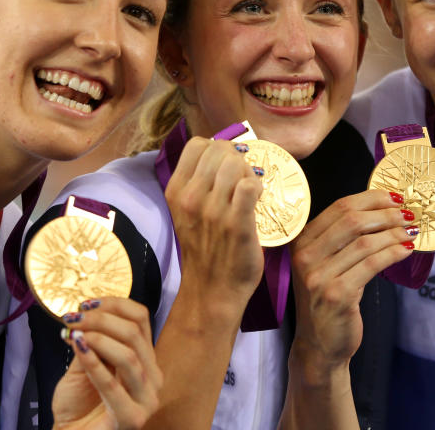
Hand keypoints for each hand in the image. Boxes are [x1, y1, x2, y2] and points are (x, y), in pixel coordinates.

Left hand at [52, 298, 162, 429]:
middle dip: (102, 319)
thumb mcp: (86, 363)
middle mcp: (153, 378)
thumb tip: (85, 314)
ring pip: (129, 356)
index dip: (115, 304)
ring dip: (98, 338)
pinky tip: (79, 349)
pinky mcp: (131, 418)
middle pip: (135, 334)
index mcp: (147, 360)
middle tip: (75, 318)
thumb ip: (92, 341)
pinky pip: (112, 384)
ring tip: (75, 334)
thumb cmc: (80, 405)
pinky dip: (94, 363)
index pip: (141, 319)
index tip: (87, 303)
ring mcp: (146, 400)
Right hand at [164, 137, 263, 319]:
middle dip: (236, 159)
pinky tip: (257, 200)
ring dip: (249, 173)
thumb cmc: (205, 248)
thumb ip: (198, 183)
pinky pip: (250, 186)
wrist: (212, 289)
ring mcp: (213, 211)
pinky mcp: (237, 223)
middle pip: (220, 149)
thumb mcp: (187, 211)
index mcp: (176, 191)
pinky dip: (258, 187)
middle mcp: (191, 198)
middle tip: (241, 181)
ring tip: (250, 192)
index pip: (197, 144)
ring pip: (236, 163)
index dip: (217, 149)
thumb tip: (224, 154)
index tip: (225, 169)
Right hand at [289, 189, 413, 373]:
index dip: (370, 198)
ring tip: (412, 233)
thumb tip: (382, 210)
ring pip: (365, 242)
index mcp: (301, 241)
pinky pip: (372, 265)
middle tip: (409, 214)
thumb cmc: (327, 300)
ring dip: (395, 234)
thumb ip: (340, 239)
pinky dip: (393, 254)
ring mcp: (319, 277)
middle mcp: (305, 256)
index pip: (338, 207)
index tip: (394, 197)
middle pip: (352, 221)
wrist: (319, 345)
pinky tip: (406, 251)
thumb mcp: (324, 264)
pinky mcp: (337, 295)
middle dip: (386, 214)